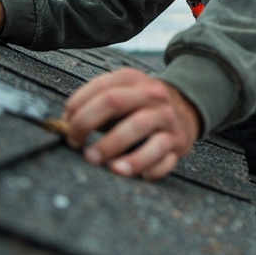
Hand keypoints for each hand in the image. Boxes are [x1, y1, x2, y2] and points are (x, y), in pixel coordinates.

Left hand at [62, 67, 202, 180]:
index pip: (100, 88)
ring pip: (139, 127)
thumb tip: (66, 123)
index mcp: (134, 80)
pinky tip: (134, 174)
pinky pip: (162, 158)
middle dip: (88, 123)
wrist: (188, 109)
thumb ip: (97, 102)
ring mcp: (167, 118)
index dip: (78, 107)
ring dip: (114, 146)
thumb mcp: (124, 94)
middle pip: (115, 102)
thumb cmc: (143, 107)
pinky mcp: (178, 142)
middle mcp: (152, 96)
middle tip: (75, 144)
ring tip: (98, 162)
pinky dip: (148, 168)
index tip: (67, 126)